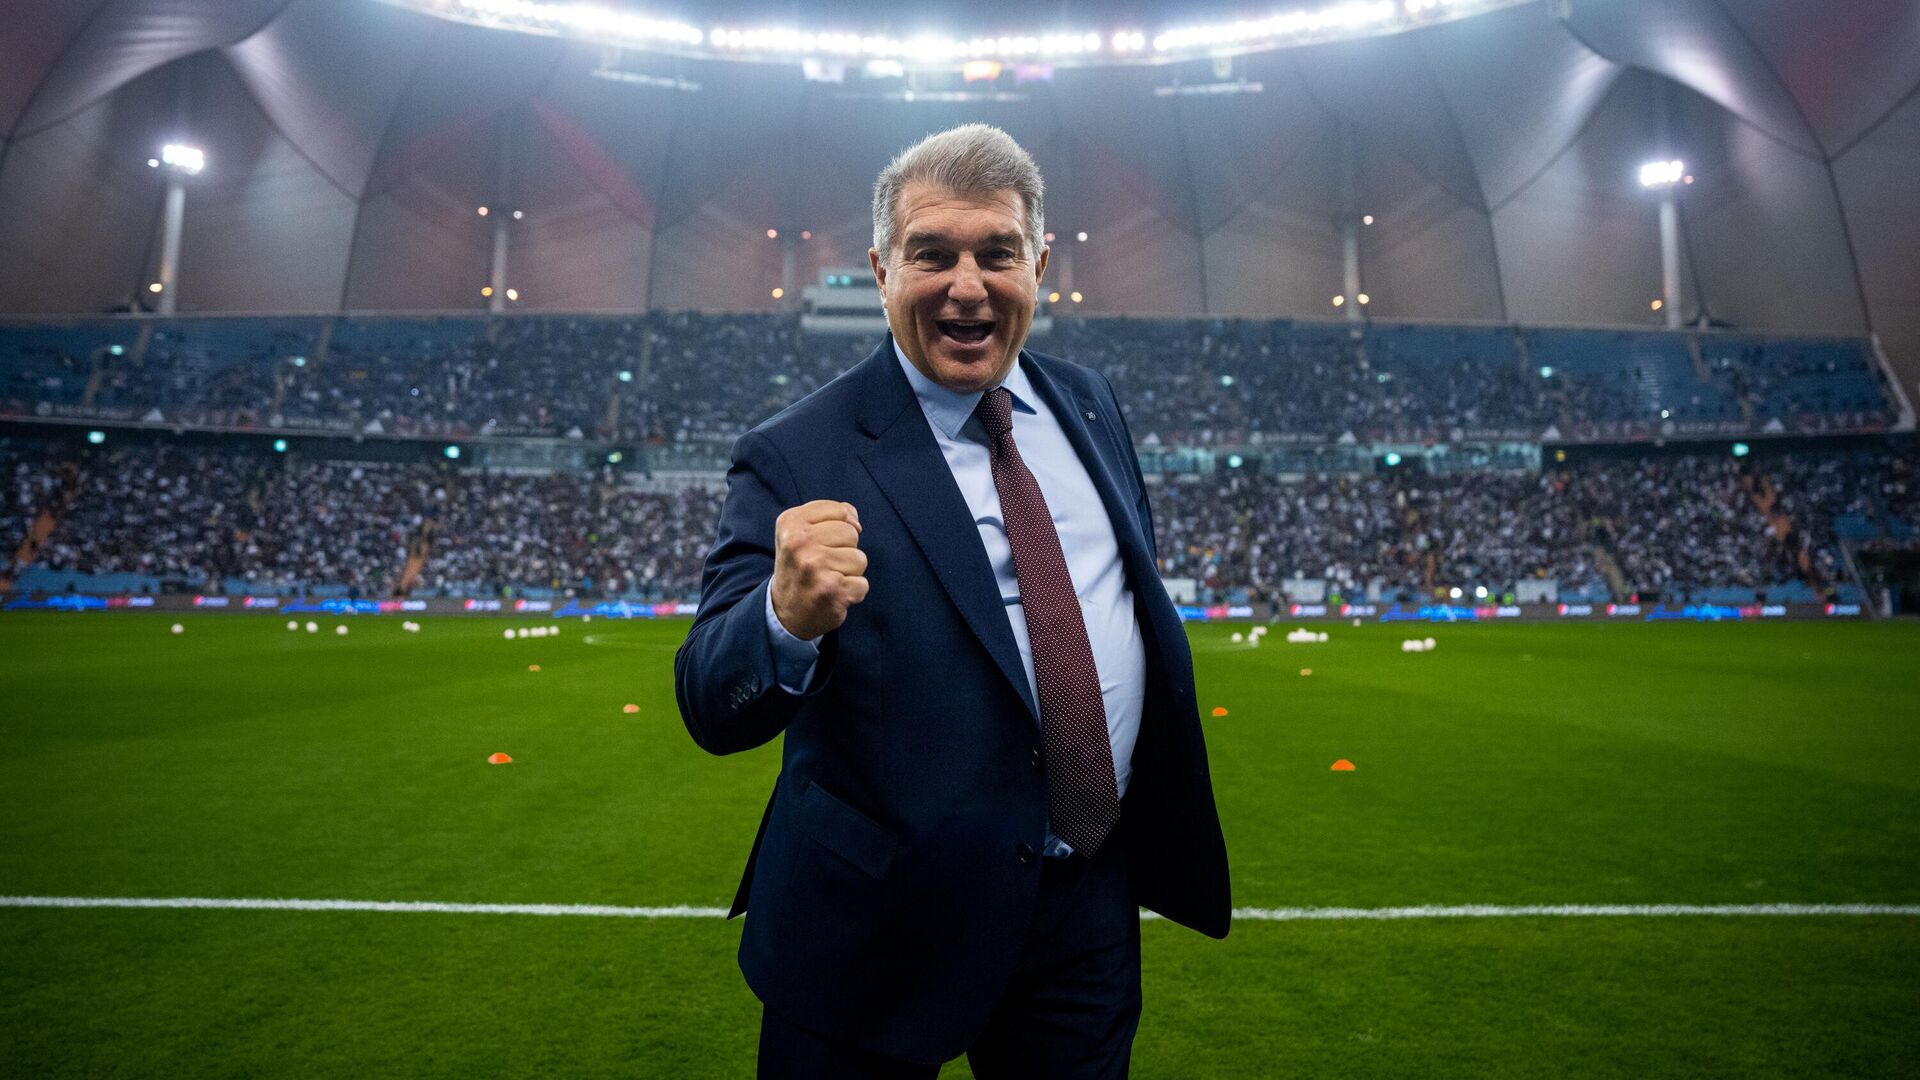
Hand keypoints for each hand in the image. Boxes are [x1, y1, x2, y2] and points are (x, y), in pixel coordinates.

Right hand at [771, 500, 868, 639]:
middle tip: (823, 565)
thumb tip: (855, 519)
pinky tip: (834, 594)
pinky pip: (863, 584)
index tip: (822, 543)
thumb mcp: (801, 532)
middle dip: (845, 550)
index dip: (840, 526)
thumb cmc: (799, 567)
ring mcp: (815, 566)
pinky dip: (853, 593)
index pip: (840, 511)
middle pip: (852, 533)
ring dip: (849, 572)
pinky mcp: (831, 590)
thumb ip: (829, 516)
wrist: (784, 612)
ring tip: (828, 579)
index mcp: (791, 522)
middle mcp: (799, 542)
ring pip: (860, 559)